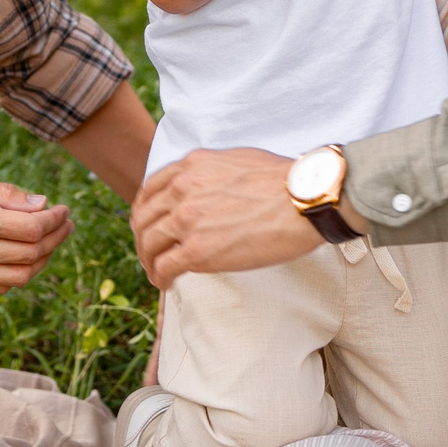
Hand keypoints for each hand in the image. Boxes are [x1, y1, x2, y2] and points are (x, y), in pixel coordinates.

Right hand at [0, 173, 69, 292]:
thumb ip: (3, 193)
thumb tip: (42, 203)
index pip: (33, 228)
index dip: (56, 219)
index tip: (63, 208)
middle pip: (32, 254)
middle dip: (57, 238)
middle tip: (66, 223)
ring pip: (21, 276)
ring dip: (45, 259)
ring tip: (52, 240)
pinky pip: (0, 286)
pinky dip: (21, 274)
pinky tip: (26, 256)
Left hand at [130, 147, 317, 288]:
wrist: (304, 200)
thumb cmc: (285, 181)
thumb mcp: (237, 161)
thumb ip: (212, 174)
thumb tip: (211, 189)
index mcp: (191, 166)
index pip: (151, 189)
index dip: (146, 211)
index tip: (151, 225)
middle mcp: (182, 189)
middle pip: (143, 218)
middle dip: (143, 239)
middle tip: (151, 254)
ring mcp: (186, 219)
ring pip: (148, 244)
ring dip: (149, 262)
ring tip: (157, 274)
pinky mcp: (197, 249)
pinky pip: (164, 267)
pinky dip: (160, 278)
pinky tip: (167, 285)